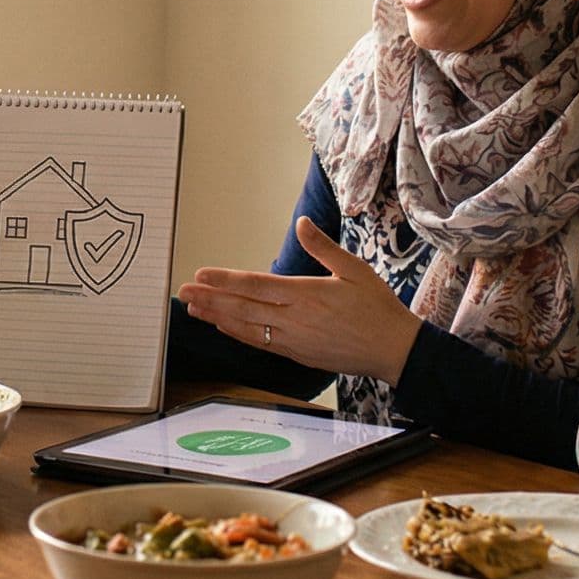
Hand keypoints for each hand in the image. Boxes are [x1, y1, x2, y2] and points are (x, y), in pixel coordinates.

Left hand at [173, 217, 419, 382]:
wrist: (394, 350)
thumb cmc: (377, 308)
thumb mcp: (354, 269)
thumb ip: (323, 247)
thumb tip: (301, 223)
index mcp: (306, 294)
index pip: (256, 286)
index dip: (226, 281)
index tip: (202, 275)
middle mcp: (294, 319)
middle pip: (243, 308)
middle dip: (210, 299)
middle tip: (183, 292)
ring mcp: (293, 340)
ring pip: (247, 328)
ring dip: (218, 318)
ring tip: (194, 309)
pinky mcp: (297, 354)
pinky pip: (260, 343)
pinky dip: (239, 335)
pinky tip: (224, 327)